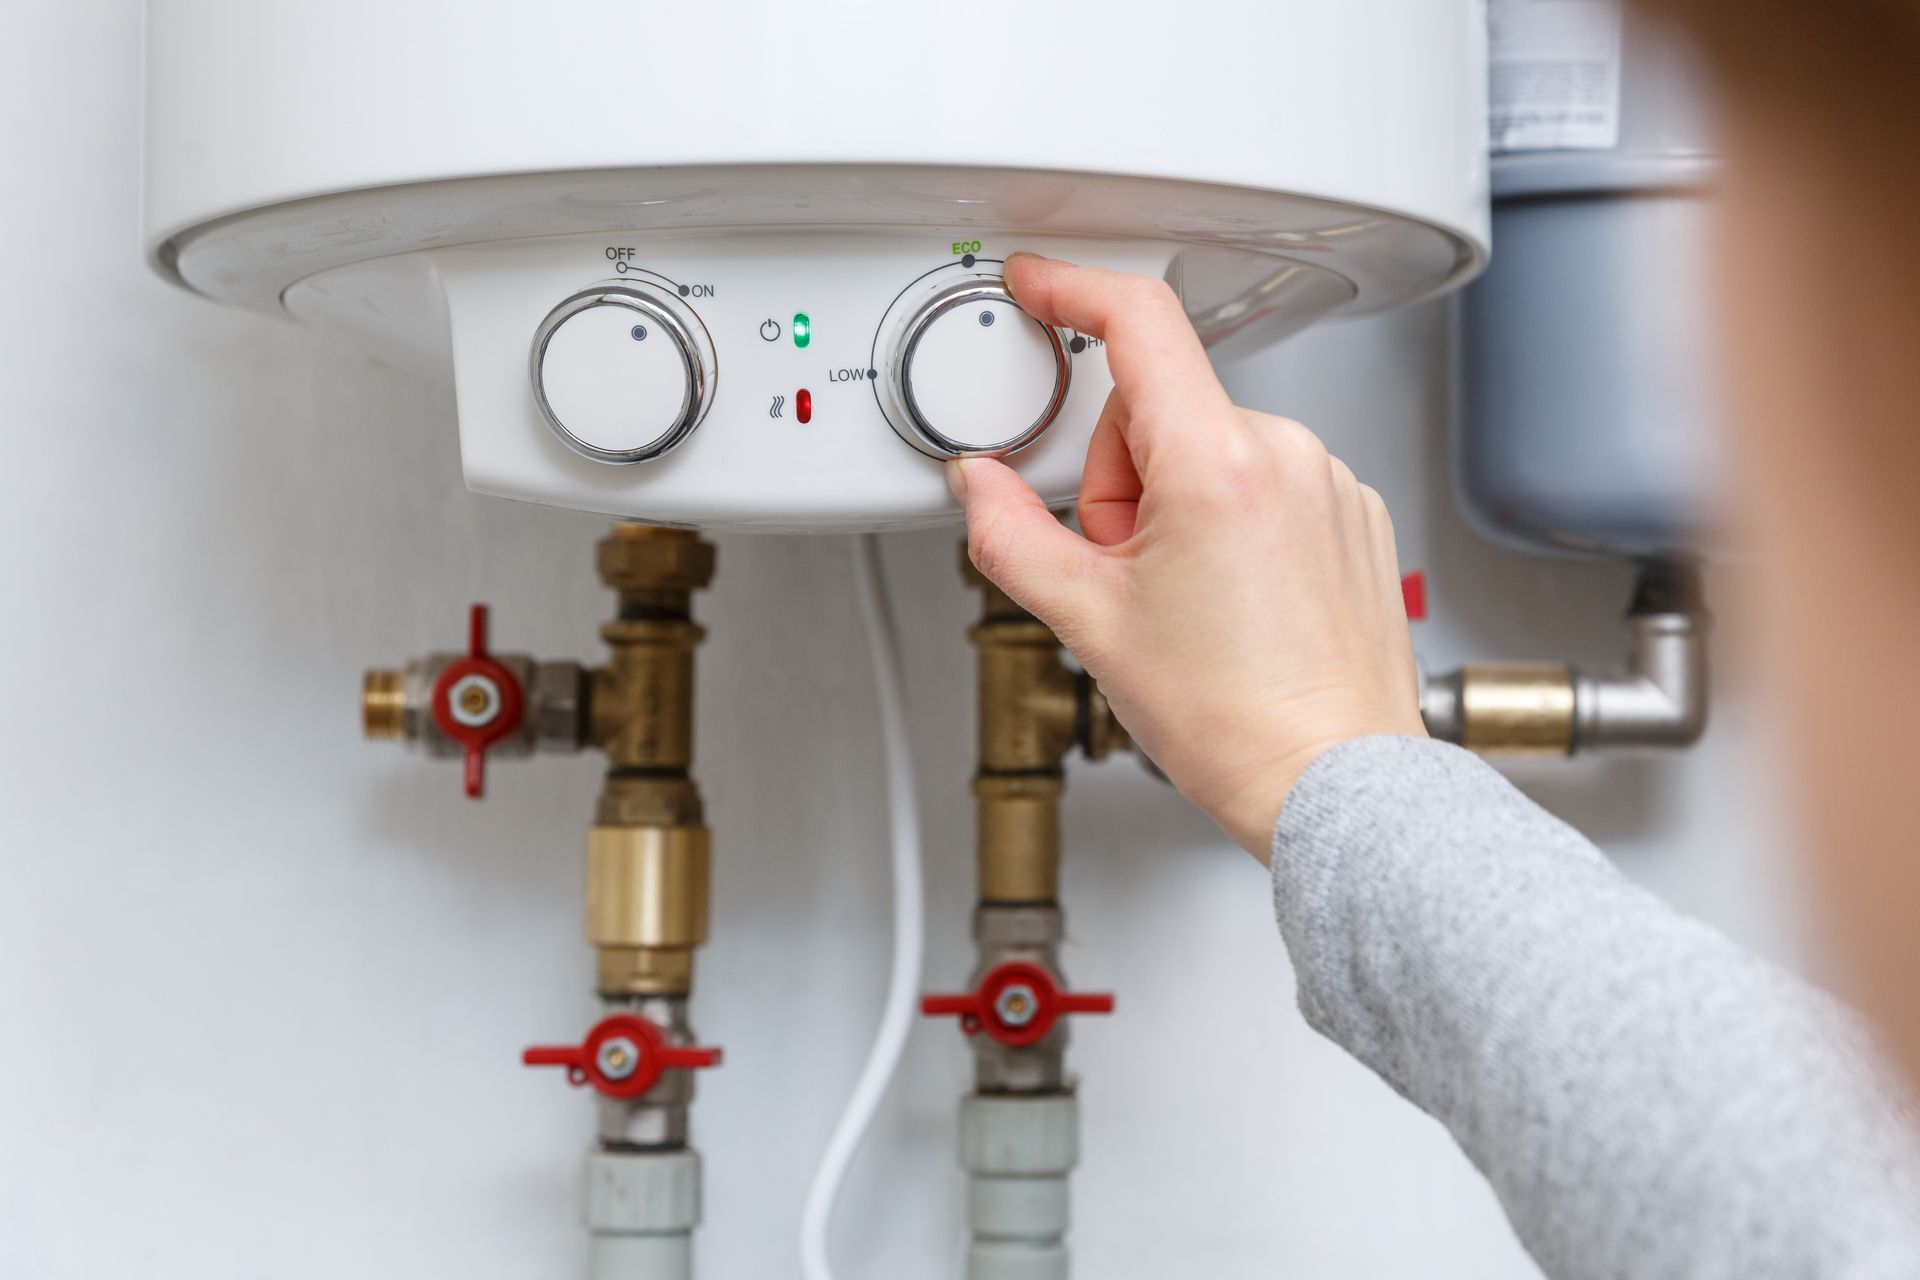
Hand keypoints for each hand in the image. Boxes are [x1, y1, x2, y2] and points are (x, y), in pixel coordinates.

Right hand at [949, 254, 1424, 860]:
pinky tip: (1233, 602)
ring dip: (1176, 502)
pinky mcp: (1354, 515)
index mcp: (1216, 463)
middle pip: (1160, 409)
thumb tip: (977, 486)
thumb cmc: (1234, 719)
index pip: (1137, 321)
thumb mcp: (1088, 622)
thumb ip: (1009, 534)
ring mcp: (1329, 483)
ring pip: (1211, 447)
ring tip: (1186, 600)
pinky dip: (1233, 521)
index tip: (1038, 285)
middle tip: (1127, 571)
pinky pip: (1266, 481)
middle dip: (1122, 478)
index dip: (1072, 288)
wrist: (1332, 781)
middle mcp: (1286, 454)